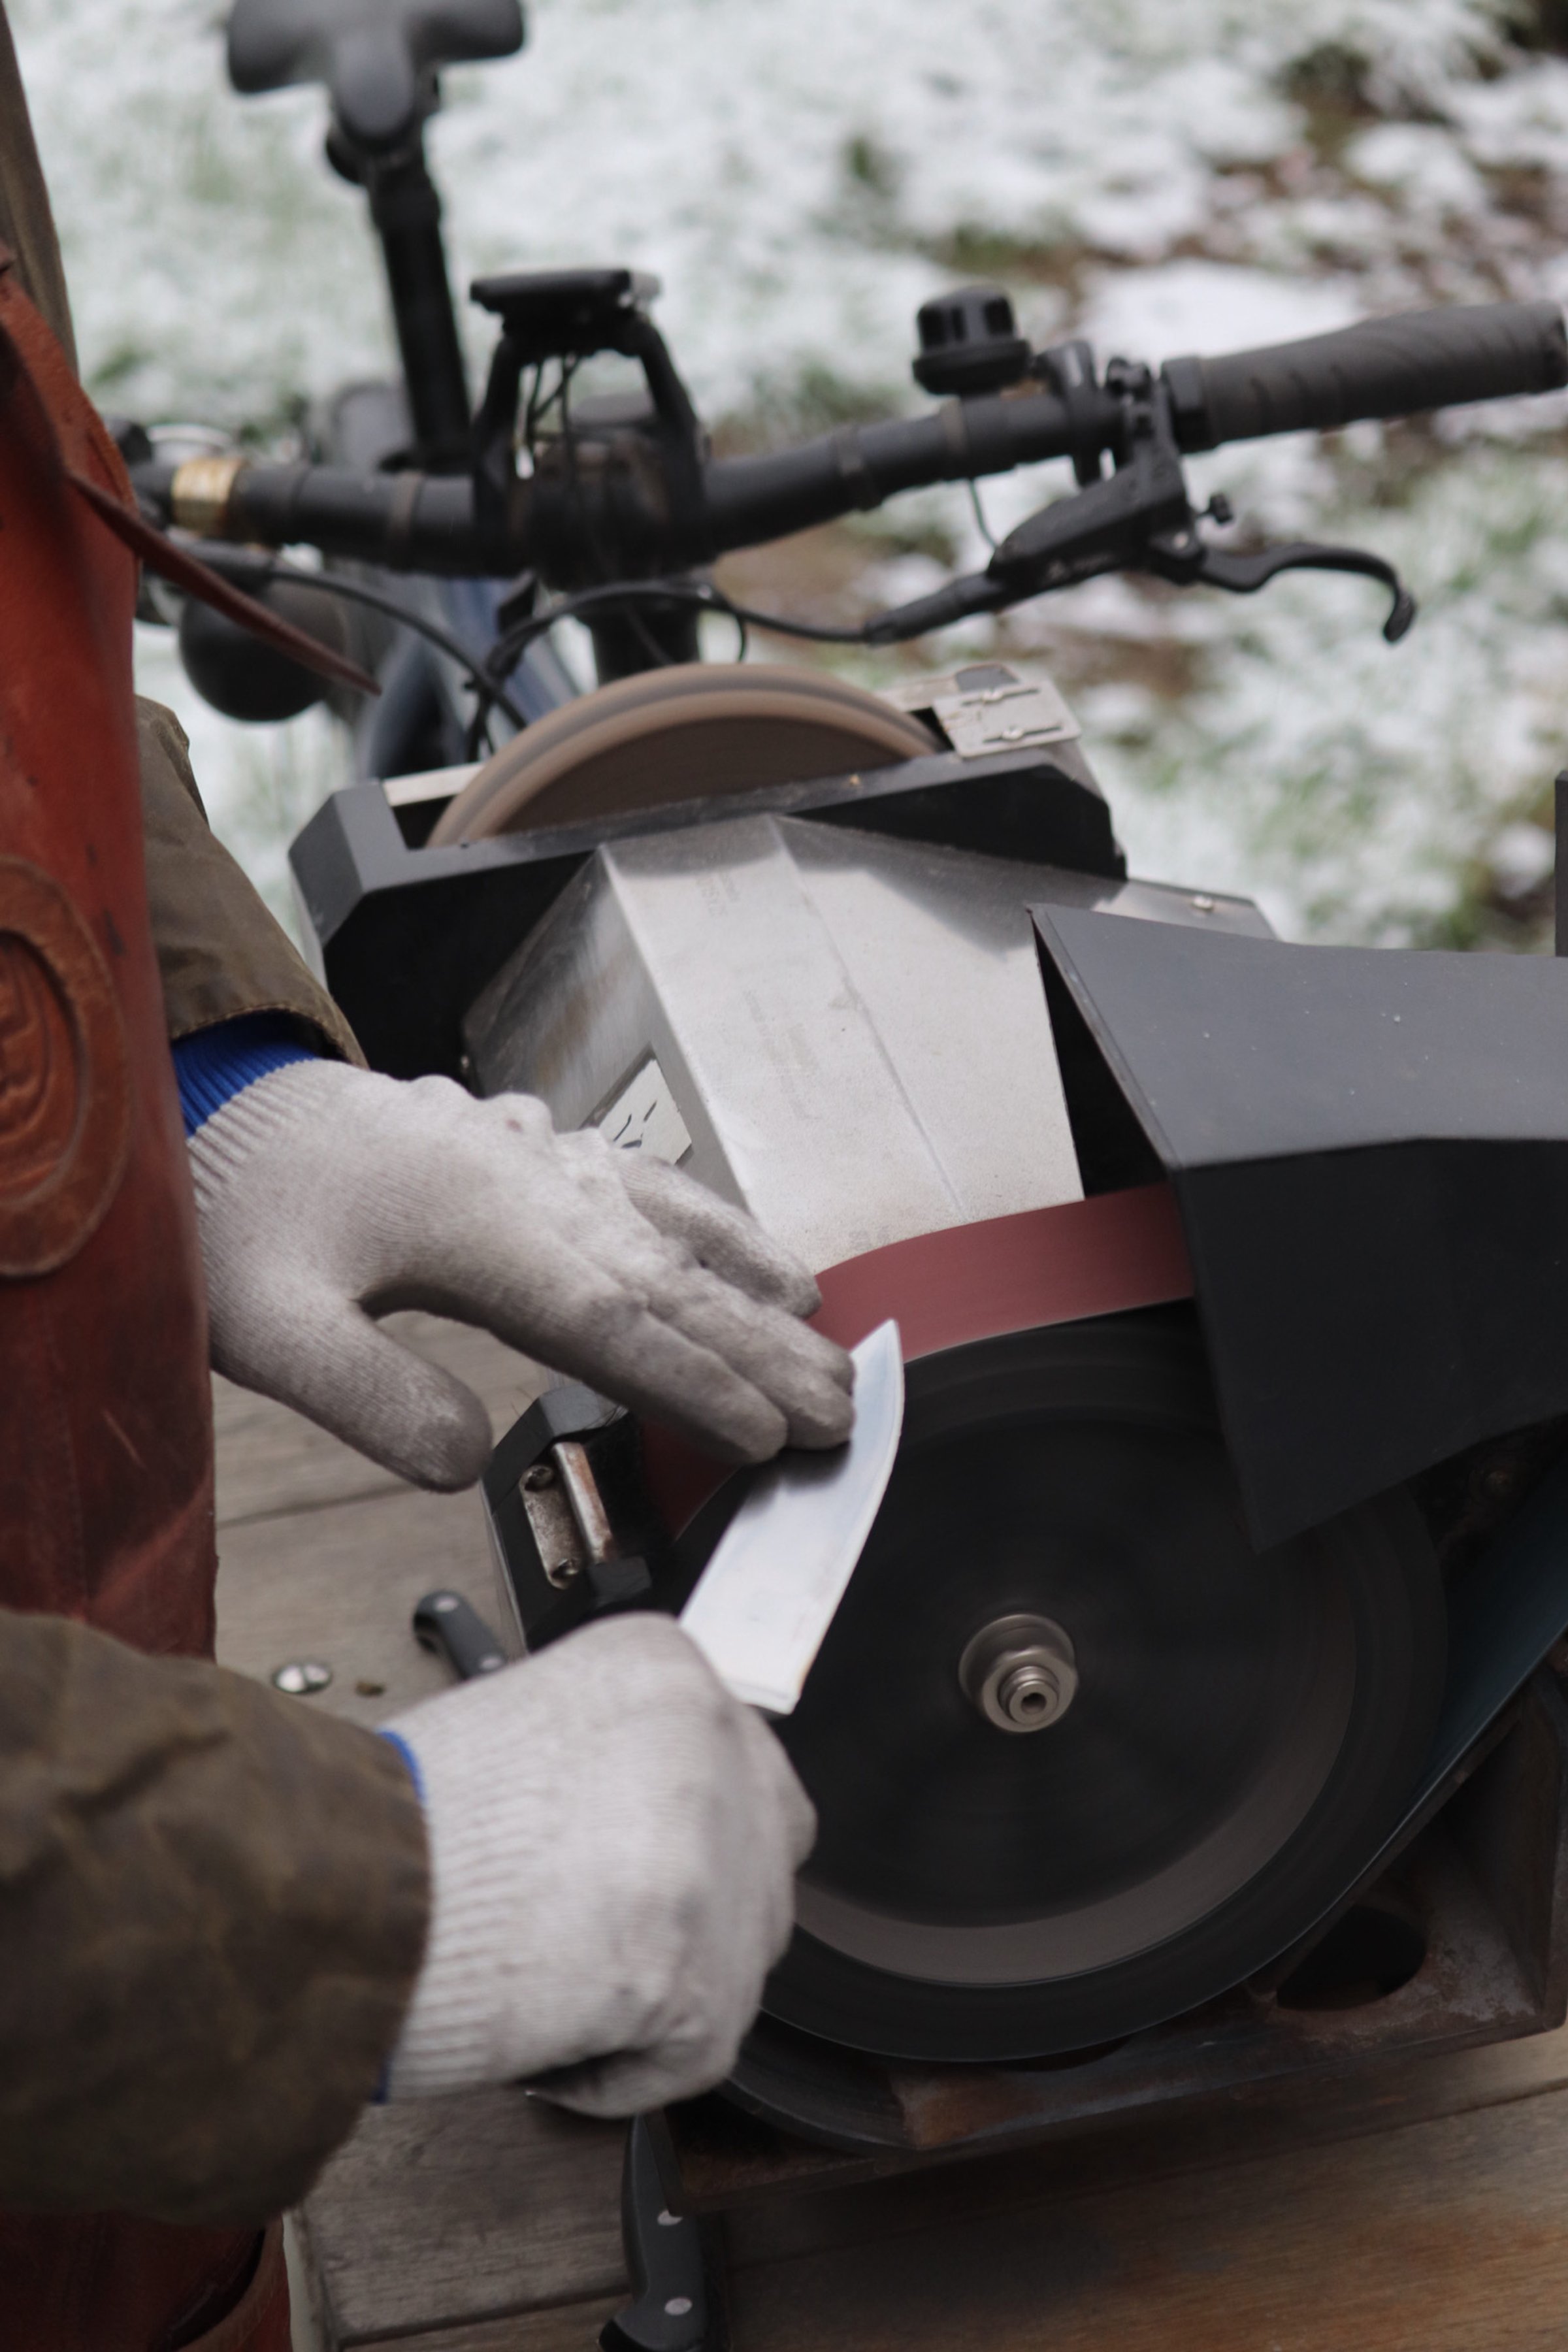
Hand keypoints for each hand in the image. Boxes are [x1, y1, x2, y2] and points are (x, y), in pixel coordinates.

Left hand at [189, 1061, 853, 1485]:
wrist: (210, 1102)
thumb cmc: (238, 1216)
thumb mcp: (265, 1327)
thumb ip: (365, 1395)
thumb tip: (461, 1462)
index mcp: (477, 1228)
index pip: (615, 1320)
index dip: (699, 1384)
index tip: (769, 1437)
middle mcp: (525, 1182)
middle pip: (668, 1272)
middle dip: (762, 1345)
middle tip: (842, 1406)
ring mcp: (529, 1155)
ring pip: (667, 1216)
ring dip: (748, 1273)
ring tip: (820, 1321)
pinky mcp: (520, 1145)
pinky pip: (637, 1177)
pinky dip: (701, 1212)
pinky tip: (732, 1239)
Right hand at [382, 1614, 814, 2111]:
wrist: (337, 1887)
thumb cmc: (396, 1819)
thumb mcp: (526, 1727)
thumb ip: (616, 1758)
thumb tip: (647, 1827)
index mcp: (664, 1666)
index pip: (737, 1760)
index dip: (685, 1835)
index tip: (633, 1877)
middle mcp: (711, 1738)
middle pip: (766, 1850)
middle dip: (702, 1907)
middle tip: (608, 1944)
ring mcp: (717, 1855)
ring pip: (744, 1954)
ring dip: (665, 1989)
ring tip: (556, 1988)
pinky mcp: (700, 1972)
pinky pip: (694, 2052)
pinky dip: (622, 2069)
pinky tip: (546, 2042)